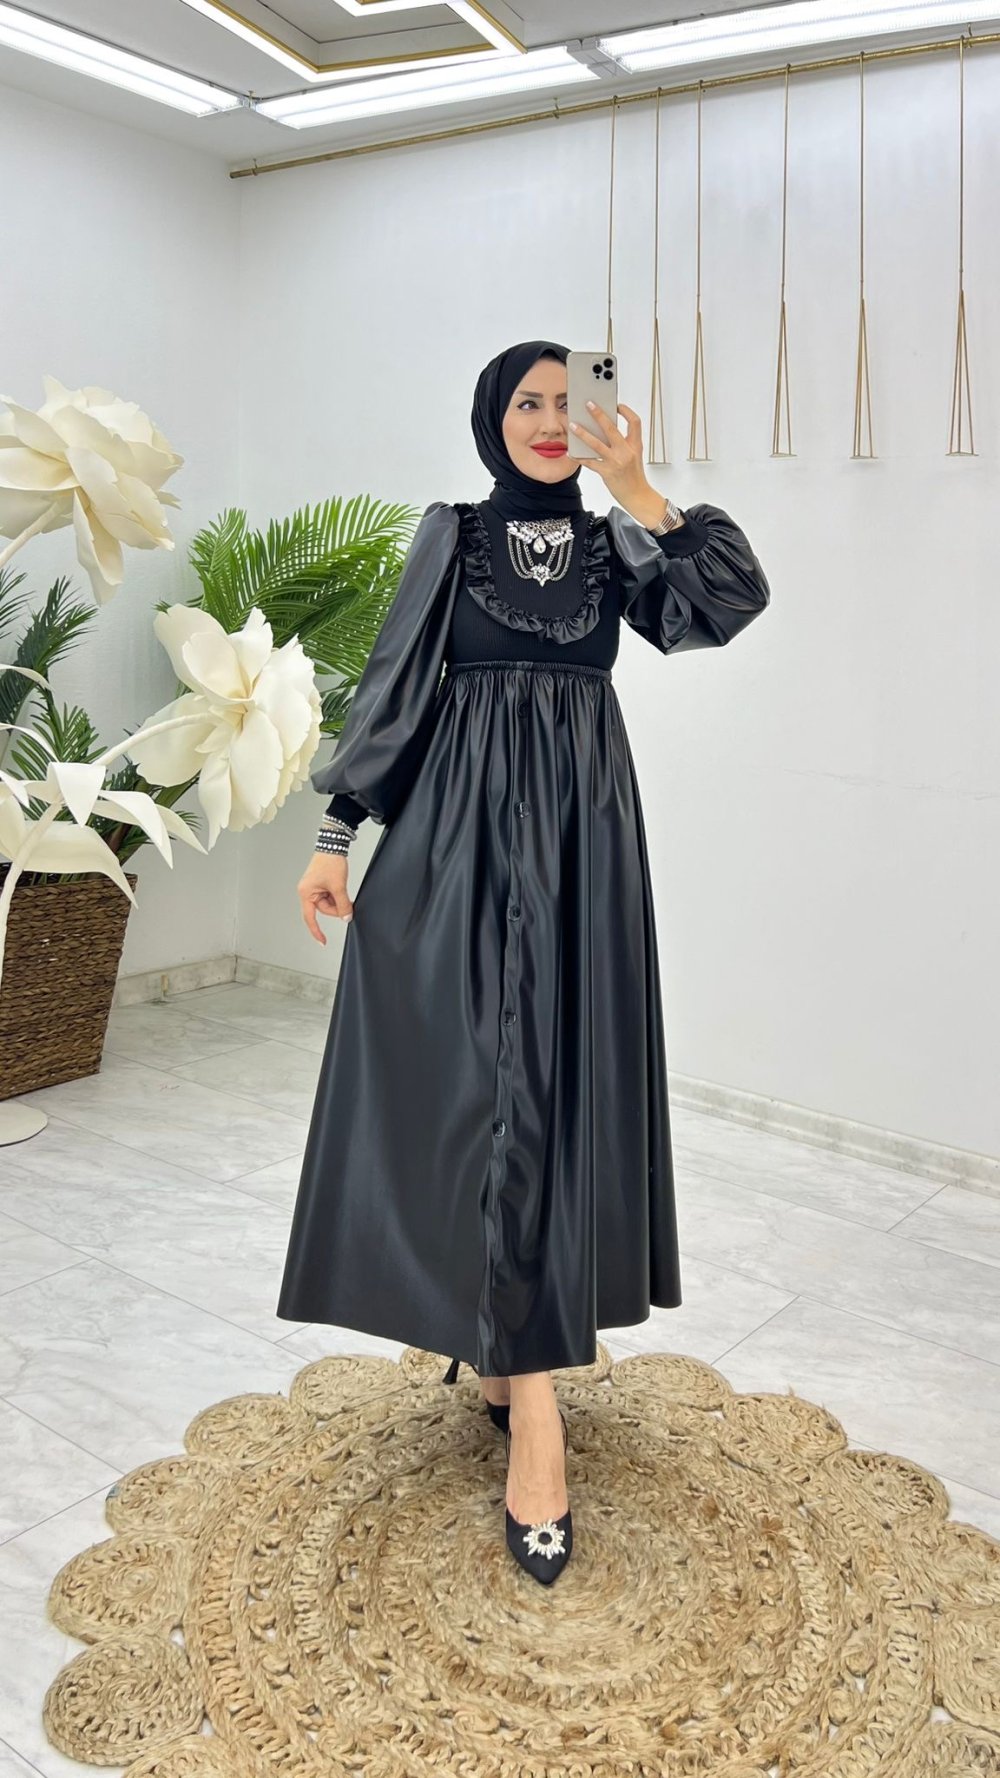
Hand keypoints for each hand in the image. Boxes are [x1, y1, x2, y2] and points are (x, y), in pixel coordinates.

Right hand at [298, 852, 353, 943]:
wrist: (333, 845)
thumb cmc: (330, 862)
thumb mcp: (338, 886)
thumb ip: (343, 904)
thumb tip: (346, 917)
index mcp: (306, 893)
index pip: (310, 918)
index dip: (316, 931)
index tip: (323, 941)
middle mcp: (307, 891)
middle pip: (324, 909)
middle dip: (336, 907)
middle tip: (347, 901)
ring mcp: (314, 888)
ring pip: (328, 903)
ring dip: (338, 900)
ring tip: (343, 888)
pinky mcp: (320, 884)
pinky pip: (329, 896)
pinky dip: (337, 895)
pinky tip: (341, 887)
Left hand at [569, 401, 656, 516]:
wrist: (637, 496)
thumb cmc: (634, 476)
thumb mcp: (634, 456)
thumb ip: (623, 443)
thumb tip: (603, 430)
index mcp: (635, 445)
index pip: (635, 422)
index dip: (626, 411)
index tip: (617, 405)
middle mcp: (626, 452)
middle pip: (611, 428)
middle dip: (599, 414)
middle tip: (589, 404)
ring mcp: (616, 462)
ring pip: (596, 444)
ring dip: (583, 433)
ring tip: (573, 426)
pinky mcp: (607, 473)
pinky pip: (590, 462)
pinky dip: (579, 457)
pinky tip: (571, 452)